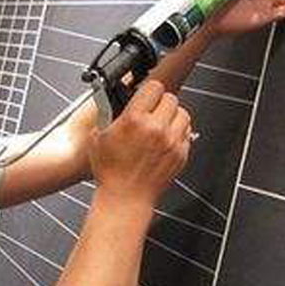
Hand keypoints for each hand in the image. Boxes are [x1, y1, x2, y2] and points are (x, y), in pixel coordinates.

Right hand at [90, 80, 191, 207]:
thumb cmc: (110, 172)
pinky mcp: (180, 154)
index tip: (146, 94)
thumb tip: (111, 102)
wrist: (125, 197)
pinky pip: (187, 133)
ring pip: (183, 114)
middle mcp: (156, 128)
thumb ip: (107, 115)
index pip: (154, 87)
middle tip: (153, 110)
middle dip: (161, 102)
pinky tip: (166, 138)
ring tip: (162, 122)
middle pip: (171, 98)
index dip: (149, 89)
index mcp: (134, 120)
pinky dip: (178, 132)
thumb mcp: (97, 137)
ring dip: (173, 115)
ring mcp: (171, 142)